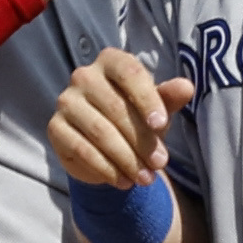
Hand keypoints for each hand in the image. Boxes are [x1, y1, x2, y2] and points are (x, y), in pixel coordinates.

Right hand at [47, 47, 196, 188]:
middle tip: (160, 163)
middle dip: (142, 139)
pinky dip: (107, 169)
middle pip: (116, 108)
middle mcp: (84, 75)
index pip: (130, 73)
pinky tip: (124, 181)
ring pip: (100, 132)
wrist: (104, 146)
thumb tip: (186, 86)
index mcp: (111, 61)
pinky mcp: (56, 127)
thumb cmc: (135, 117)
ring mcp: (66, 101)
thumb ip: (169, 98)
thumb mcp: (156, 109)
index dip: (146, 98)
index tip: (161, 124)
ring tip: (146, 178)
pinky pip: (82, 149)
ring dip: (127, 159)